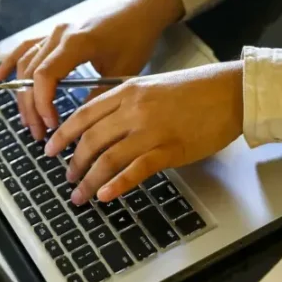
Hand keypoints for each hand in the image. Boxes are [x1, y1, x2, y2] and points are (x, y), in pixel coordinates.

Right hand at [0, 0, 184, 139]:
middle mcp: (59, 35)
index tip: (51, 125)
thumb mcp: (123, 71)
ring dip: (23, 95)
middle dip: (31, 107)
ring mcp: (54, 32)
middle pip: (31, 74)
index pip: (45, 76)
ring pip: (26, 65)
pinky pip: (26, 48)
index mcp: (76, 43)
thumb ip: (99, 96)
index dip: (42, 104)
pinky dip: (11, 64)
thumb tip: (80, 124)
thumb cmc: (136, 37)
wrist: (140, 9)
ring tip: (28, 120)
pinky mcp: (54, 33)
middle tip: (39, 133)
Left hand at [44, 61, 244, 204]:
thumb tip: (105, 127)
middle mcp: (135, 109)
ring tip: (80, 195)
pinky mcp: (170, 149)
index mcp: (128, 90)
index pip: (84, 114)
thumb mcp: (153, 86)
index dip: (63, 134)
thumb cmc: (196, 90)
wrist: (231, 92)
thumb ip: (127, 103)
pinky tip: (105, 195)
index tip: (50, 149)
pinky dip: (117, 184)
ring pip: (108, 158)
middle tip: (67, 178)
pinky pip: (136, 170)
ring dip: (90, 180)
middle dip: (74, 163)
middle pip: (91, 139)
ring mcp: (152, 130)